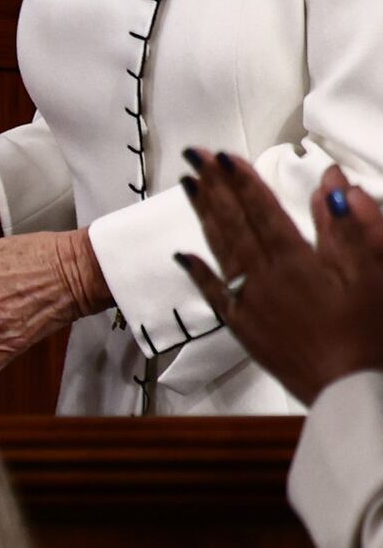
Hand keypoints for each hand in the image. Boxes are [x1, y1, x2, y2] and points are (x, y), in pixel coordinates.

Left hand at [180, 148, 382, 403]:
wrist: (351, 392)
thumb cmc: (370, 333)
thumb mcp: (375, 275)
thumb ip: (352, 227)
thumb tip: (334, 183)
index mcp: (296, 262)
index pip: (262, 211)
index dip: (242, 181)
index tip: (222, 155)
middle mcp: (264, 278)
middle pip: (234, 224)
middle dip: (215, 188)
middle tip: (194, 157)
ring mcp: (250, 304)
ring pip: (220, 250)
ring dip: (204, 216)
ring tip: (188, 186)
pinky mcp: (246, 330)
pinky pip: (215, 294)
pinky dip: (198, 272)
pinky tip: (183, 255)